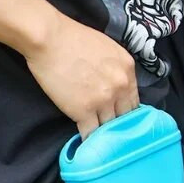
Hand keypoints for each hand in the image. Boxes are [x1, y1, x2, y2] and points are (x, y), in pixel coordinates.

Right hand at [25, 13, 139, 137]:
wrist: (49, 39)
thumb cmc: (73, 38)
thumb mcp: (109, 49)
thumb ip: (118, 69)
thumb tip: (118, 85)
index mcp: (128, 70)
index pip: (134, 101)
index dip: (126, 110)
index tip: (119, 116)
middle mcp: (121, 87)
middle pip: (125, 116)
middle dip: (118, 123)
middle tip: (110, 130)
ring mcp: (103, 100)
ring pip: (110, 126)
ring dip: (103, 132)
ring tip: (99, 139)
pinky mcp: (83, 111)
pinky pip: (91, 133)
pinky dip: (89, 139)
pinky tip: (88, 144)